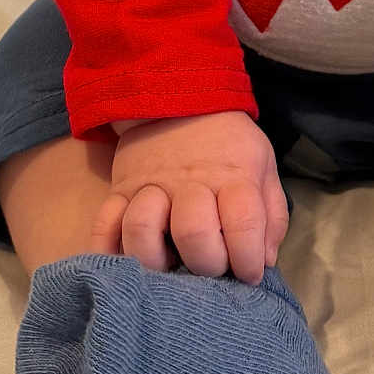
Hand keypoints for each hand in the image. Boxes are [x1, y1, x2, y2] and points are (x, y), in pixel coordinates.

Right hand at [92, 111, 288, 285]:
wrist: (180, 99)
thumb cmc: (227, 143)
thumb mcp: (262, 164)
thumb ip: (270, 214)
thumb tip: (264, 262)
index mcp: (232, 175)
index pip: (243, 223)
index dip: (248, 259)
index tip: (248, 274)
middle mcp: (190, 182)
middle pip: (193, 233)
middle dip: (206, 263)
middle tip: (210, 267)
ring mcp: (150, 185)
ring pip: (142, 228)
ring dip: (155, 259)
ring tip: (168, 264)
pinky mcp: (120, 189)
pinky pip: (103, 224)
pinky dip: (106, 251)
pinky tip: (123, 266)